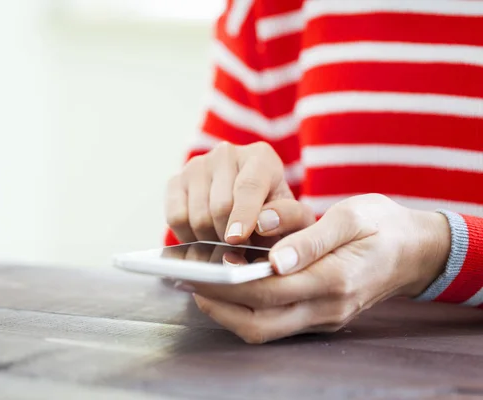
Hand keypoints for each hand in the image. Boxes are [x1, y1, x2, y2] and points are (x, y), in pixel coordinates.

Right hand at [165, 142, 313, 243]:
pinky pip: (175, 217)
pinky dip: (188, 236)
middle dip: (229, 237)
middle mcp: (226, 153)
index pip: (248, 186)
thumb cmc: (276, 217)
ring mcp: (197, 165)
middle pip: (220, 206)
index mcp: (261, 156)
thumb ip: (289, 218)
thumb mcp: (296, 218)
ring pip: (196, 215)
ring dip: (210, 240)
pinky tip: (204, 239)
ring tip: (225, 245)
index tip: (236, 239)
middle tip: (240, 251)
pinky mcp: (175, 181)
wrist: (252, 213)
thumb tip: (262, 222)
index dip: (242, 215)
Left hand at [189, 194, 450, 342]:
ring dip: (230, 313)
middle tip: (192, 284)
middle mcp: (328, 308)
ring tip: (203, 287)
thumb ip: (311, 239)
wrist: (416, 250)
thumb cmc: (381, 225)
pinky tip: (231, 289)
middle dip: (220, 307)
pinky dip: (248, 310)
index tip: (201, 272)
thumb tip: (274, 259)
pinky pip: (276, 323)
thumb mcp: (350, 218)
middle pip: (261, 324)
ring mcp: (325, 317)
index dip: (231, 285)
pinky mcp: (321, 317)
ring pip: (266, 330)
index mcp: (335, 280)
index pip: (270, 291)